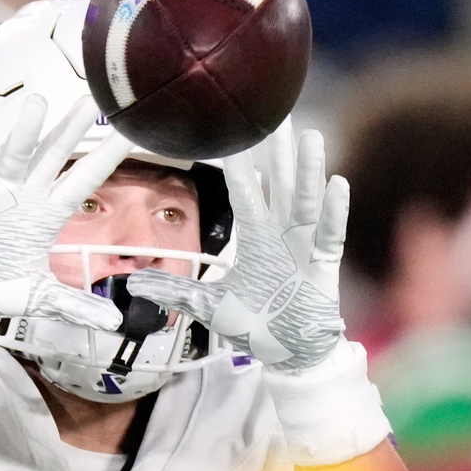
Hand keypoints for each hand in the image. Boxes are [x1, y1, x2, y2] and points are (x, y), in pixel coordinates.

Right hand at [0, 95, 132, 330]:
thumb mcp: (39, 299)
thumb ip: (75, 307)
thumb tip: (114, 323)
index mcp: (46, 216)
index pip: (85, 182)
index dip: (106, 159)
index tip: (129, 133)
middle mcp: (25, 198)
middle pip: (54, 158)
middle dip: (72, 130)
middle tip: (93, 99)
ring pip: (15, 157)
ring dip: (26, 132)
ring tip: (40, 103)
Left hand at [127, 129, 347, 368]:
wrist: (288, 355)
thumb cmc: (255, 326)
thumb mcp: (208, 307)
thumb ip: (175, 291)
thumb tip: (133, 284)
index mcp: (256, 239)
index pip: (246, 194)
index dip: (241, 165)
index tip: (234, 132)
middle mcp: (282, 236)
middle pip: (280, 185)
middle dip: (278, 151)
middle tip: (278, 114)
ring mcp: (305, 249)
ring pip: (307, 201)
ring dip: (307, 170)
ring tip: (308, 137)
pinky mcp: (324, 268)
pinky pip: (331, 235)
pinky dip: (335, 211)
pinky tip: (337, 183)